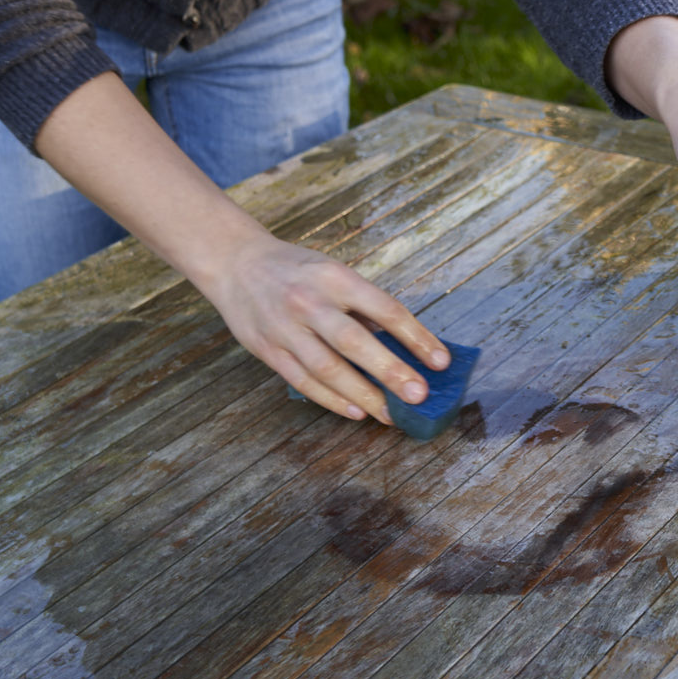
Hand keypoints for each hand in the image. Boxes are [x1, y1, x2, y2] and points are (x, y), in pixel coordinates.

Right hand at [203, 232, 450, 421]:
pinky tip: (357, 411)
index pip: (385, 309)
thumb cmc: (298, 270)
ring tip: (391, 415)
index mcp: (336, 278)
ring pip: (328, 369)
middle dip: (390, 371)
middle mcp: (310, 302)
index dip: (416, 337)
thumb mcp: (334, 272)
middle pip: (354, 342)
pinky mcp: (268, 350)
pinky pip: (303, 381)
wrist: (236, 263)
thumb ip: (364, 306)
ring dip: (363, 394)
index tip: (441, 361)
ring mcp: (285, 328)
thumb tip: (404, 346)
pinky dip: (331, 399)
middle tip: (419, 395)